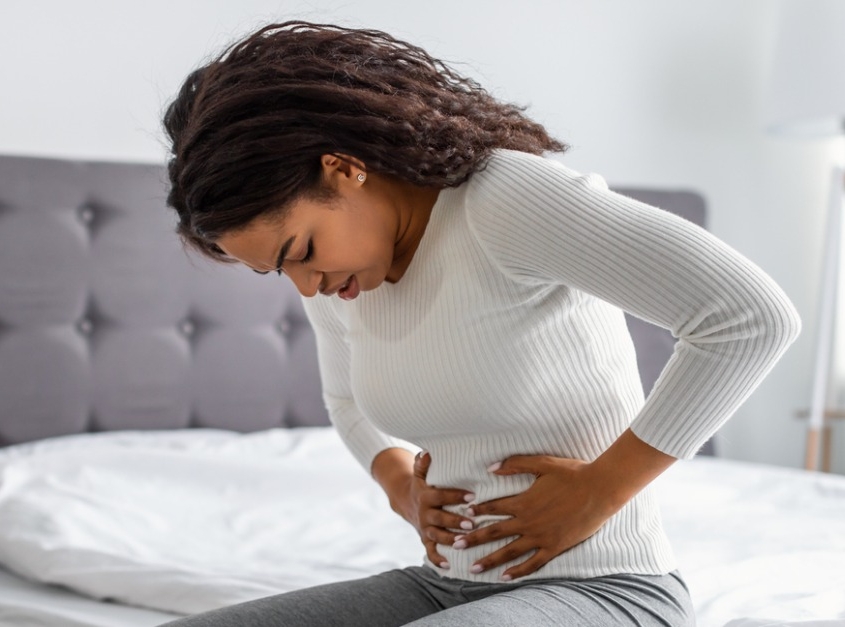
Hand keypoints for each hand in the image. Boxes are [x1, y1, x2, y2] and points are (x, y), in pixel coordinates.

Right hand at [371, 448, 475, 570]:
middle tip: (471, 524)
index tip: (472, 495)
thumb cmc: (422, 484)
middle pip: (439, 518)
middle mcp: (425, 513)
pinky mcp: (425, 540)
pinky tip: (449, 566)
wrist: (406, 501)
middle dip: (454, 522)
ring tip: (465, 542)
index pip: (440, 495)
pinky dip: (438, 560)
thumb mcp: (420, 473)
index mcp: (425, 496)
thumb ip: (423, 463)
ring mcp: (425, 528)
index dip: (455, 496)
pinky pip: (431, 552)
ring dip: (450, 539)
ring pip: (437, 536)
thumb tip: (427, 452)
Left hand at [455, 455, 623, 580]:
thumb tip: (490, 467)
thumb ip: (515, 465)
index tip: (463, 515)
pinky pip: (533, 563)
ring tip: (473, 568)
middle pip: (494, 532)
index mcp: (523, 501)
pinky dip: (518, 571)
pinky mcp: (554, 547)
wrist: (600, 490)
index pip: (493, 507)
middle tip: (455, 545)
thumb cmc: (572, 473)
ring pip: (509, 551)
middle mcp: (528, 522)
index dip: (477, 511)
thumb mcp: (541, 463)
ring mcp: (541, 537)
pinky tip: (505, 576)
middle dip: (473, 539)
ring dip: (489, 560)